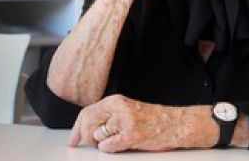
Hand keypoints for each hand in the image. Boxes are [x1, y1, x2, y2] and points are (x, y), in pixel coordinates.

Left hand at [68, 94, 182, 151]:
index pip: (87, 112)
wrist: (175, 123)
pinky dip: (111, 148)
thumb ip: (107, 116)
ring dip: (102, 143)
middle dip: (86, 137)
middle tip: (93, 143)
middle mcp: (118, 108)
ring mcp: (125, 121)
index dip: (76, 128)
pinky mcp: (131, 134)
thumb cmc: (151, 120)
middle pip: (87, 123)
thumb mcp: (126, 110)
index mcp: (115, 101)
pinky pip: (108, 145)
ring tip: (115, 141)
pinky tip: (121, 144)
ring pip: (96, 135)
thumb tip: (85, 129)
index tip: (72, 140)